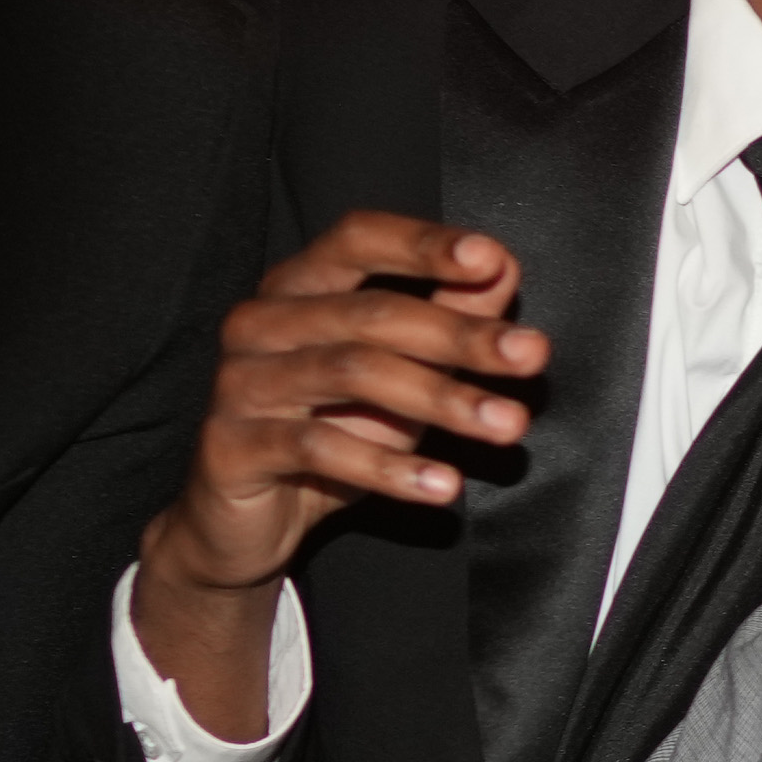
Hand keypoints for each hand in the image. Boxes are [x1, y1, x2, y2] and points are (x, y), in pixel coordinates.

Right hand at [127, 208, 542, 726]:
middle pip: (370, 312)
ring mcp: (240, 381)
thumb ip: (447, 317)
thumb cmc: (331, 431)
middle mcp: (260, 320)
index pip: (358, 239)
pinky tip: (444, 486)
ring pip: (352, 372)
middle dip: (459, 334)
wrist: (246, 521)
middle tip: (531, 356)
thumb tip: (501, 269)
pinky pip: (319, 447)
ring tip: (507, 425)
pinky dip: (390, 468)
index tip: (490, 259)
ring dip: (441, 398)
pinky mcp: (230, 445)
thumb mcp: (401, 375)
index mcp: (298, 285)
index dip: (423, 244)